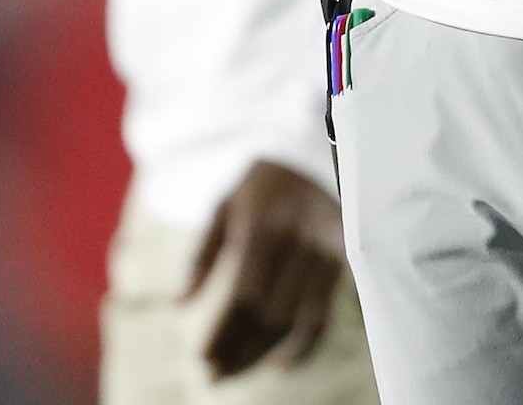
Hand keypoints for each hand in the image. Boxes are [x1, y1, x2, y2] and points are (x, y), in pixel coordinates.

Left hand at [189, 159, 345, 376]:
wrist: (315, 147)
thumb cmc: (261, 182)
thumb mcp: (224, 206)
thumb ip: (201, 256)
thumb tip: (176, 304)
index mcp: (260, 225)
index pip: (242, 296)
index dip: (222, 332)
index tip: (202, 360)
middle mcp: (296, 239)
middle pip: (268, 314)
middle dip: (239, 349)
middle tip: (214, 375)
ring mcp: (324, 248)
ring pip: (295, 318)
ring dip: (264, 353)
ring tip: (235, 372)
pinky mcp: (346, 256)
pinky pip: (324, 309)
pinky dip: (305, 343)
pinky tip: (281, 363)